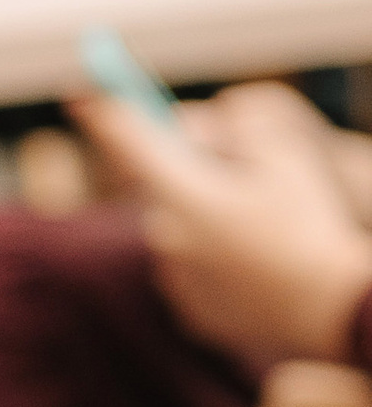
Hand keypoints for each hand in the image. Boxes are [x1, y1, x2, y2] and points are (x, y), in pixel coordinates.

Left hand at [68, 80, 371, 370]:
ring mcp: (175, 281)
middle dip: (191, 176)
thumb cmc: (309, 228)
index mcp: (181, 195)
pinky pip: (195, 273)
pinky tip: (258, 267)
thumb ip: (243, 127)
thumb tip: (212, 120)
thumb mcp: (285, 158)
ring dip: (206, 222)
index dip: (103, 113)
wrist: (330, 312)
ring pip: (180, 233)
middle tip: (236, 174)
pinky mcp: (191, 313)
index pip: (128, 143)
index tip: (76, 93)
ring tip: (263, 233)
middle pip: (164, 189)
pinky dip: (217, 264)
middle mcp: (166, 239)